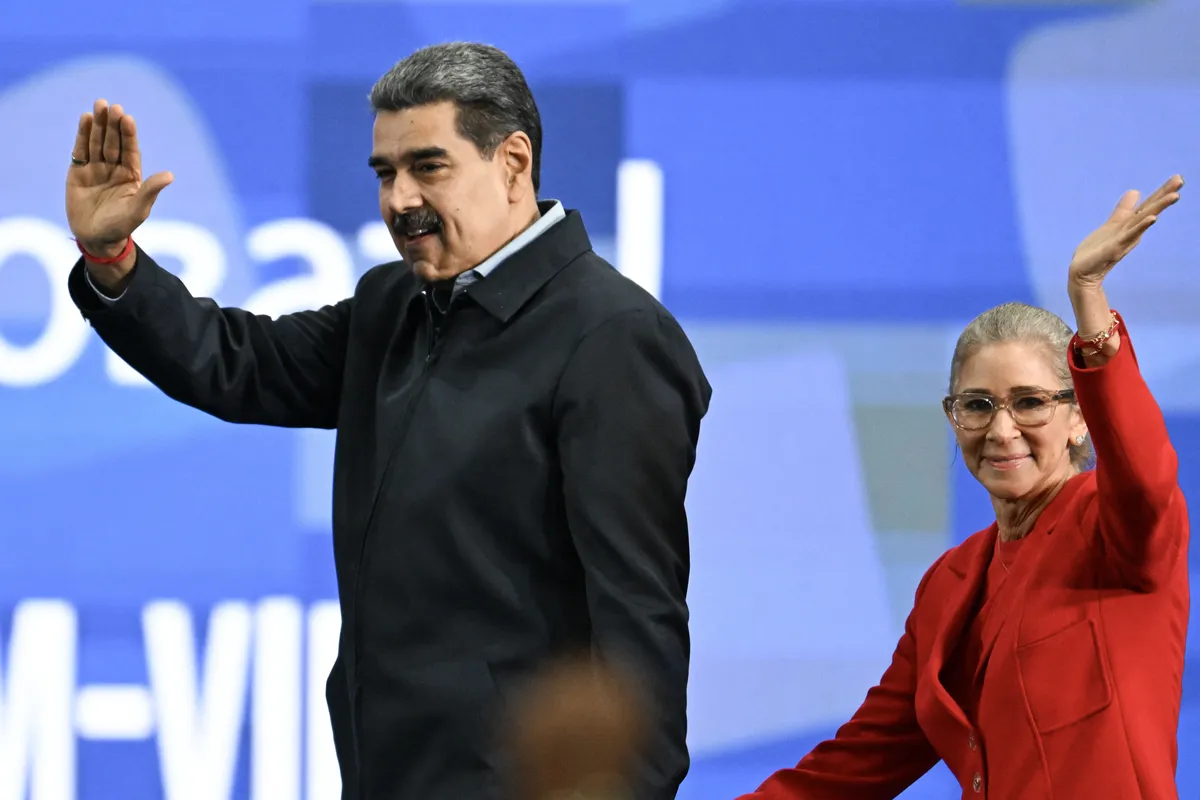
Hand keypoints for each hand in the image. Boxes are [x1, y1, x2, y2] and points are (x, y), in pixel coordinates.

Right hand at [66, 99, 172, 258]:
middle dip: (113, 124)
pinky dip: (82, 135)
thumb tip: (171, 175)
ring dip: (98, 124)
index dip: (128, 134)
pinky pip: (81, 150)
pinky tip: (86, 119)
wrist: (96, 238)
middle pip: (113, 141)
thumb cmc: (121, 226)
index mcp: (131, 175)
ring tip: (98, 106)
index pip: (130, 150)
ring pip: (97, 142)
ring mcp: (96, 168)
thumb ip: (151, 190)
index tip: (127, 118)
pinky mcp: (78, 172)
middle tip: (112, 106)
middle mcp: (114, 168)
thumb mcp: (138, 209)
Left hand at [1067, 174, 1182, 290]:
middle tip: (1181, 180)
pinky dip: (1141, 227)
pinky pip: (1128, 236)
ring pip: (1143, 221)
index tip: (1178, 177)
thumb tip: (1136, 191)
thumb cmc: (1098, 250)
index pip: (1148, 206)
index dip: (1161, 192)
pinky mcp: (1113, 249)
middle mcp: (1132, 232)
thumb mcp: (1113, 224)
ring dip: (1158, 208)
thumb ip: (1124, 209)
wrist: (1082, 272)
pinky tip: (1152, 218)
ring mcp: (1124, 241)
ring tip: (1174, 196)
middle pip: (1150, 210)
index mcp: (1131, 225)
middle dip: (1164, 196)